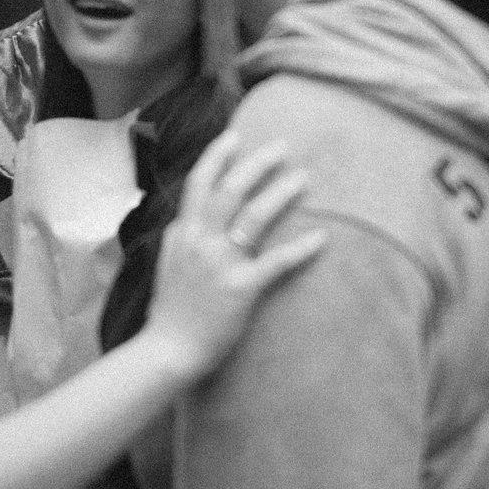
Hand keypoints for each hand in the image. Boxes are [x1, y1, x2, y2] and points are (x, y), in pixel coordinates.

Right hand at [140, 131, 326, 381]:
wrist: (166, 352)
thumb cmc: (170, 312)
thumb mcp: (168, 264)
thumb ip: (181, 238)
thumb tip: (189, 219)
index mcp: (182, 234)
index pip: (199, 184)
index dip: (217, 157)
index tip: (236, 136)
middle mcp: (199, 242)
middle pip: (230, 189)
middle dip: (257, 163)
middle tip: (282, 146)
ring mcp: (220, 264)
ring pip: (254, 216)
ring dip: (281, 192)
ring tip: (302, 178)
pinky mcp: (241, 288)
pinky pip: (277, 261)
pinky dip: (302, 248)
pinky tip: (322, 237)